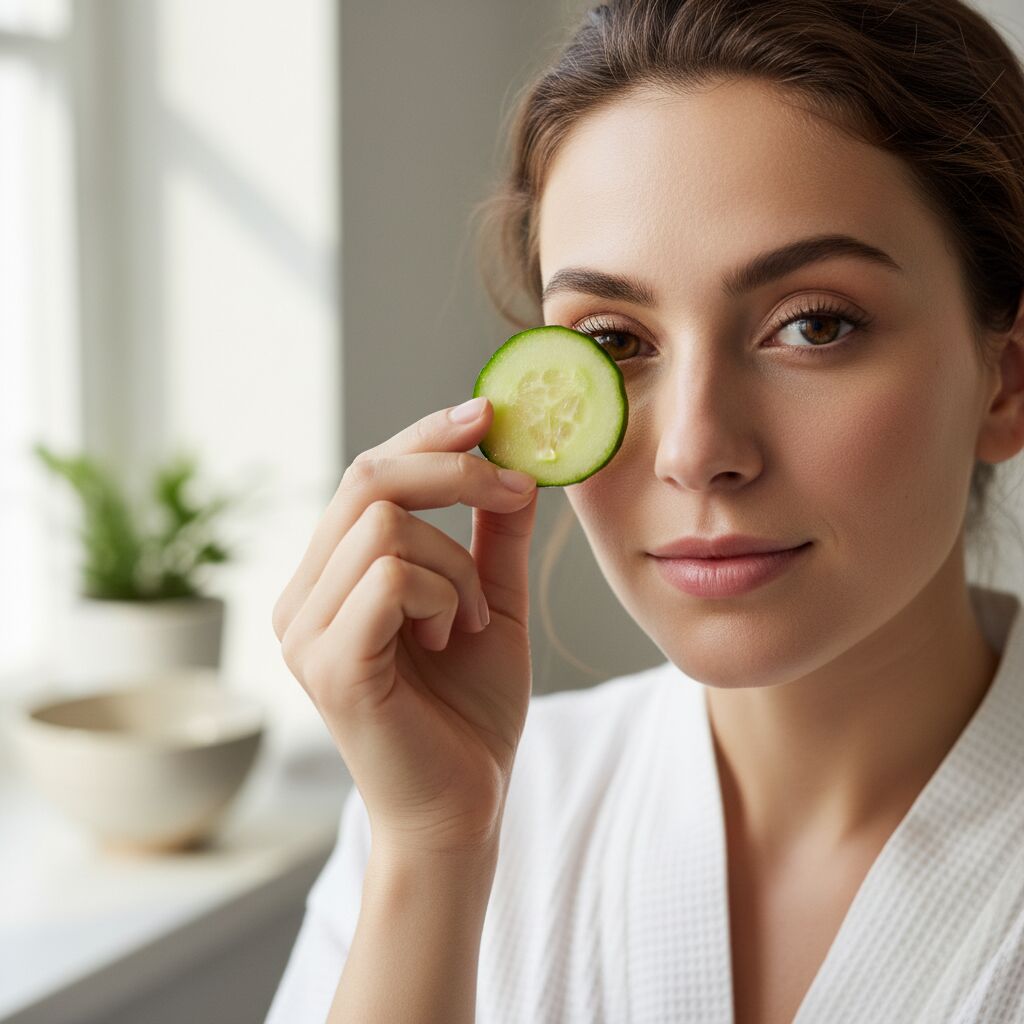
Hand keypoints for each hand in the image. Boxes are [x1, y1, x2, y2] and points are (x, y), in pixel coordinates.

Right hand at [272, 396, 538, 855]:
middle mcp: (302, 598)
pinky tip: (450, 639)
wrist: (465, 809)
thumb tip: (515, 465)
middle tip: (515, 489)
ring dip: (456, 565)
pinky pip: (391, 577)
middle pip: (367, 480)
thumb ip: (493, 536)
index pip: (367, 475)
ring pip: (386, 527)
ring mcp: (306, 631)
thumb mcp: (489, 603)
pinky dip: (444, 596)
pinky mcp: (329, 665)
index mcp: (331, 577)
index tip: (489, 413)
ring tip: (469, 620)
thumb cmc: (470, 712)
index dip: (427, 435)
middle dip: (452, 470)